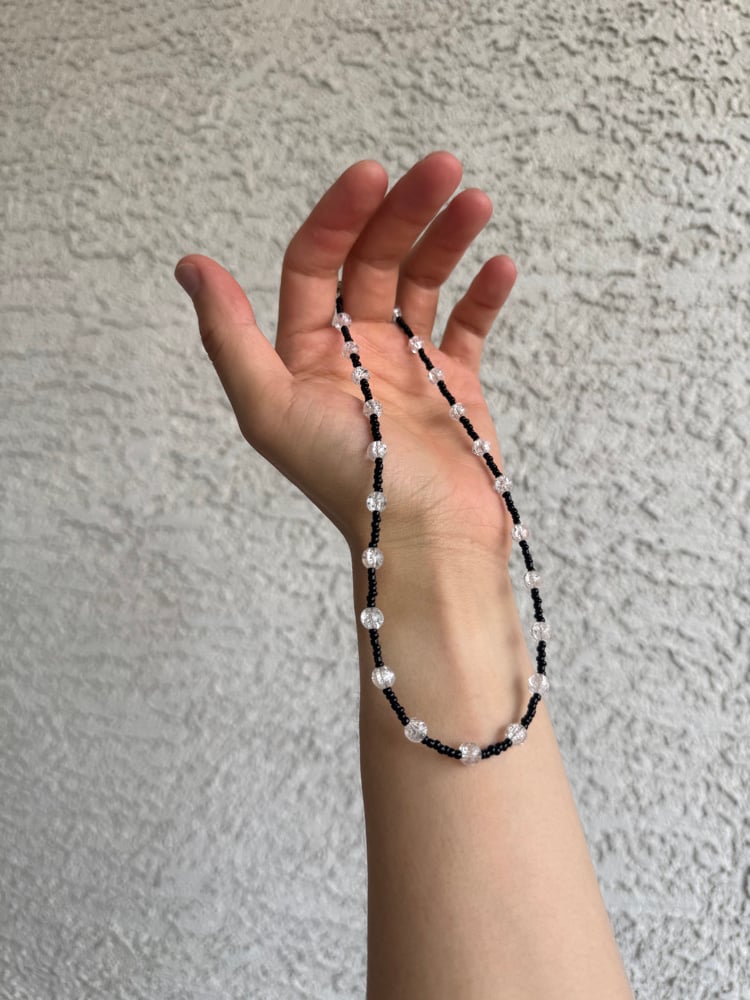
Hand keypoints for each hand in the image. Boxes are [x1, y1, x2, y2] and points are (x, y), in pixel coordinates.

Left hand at [175, 152, 516, 558]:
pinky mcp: (453, 386)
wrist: (429, 542)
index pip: (314, 263)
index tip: (374, 175)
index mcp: (306, 353)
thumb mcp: (273, 408)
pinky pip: (468, 328)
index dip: (339, 216)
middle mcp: (353, 353)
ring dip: (447, 239)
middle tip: (444, 169)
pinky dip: (483, 296)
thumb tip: (190, 265)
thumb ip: (230, 336)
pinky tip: (500, 266)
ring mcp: (406, 367)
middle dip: (405, 212)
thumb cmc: (351, 481)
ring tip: (475, 201)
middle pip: (374, 262)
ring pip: (423, 284)